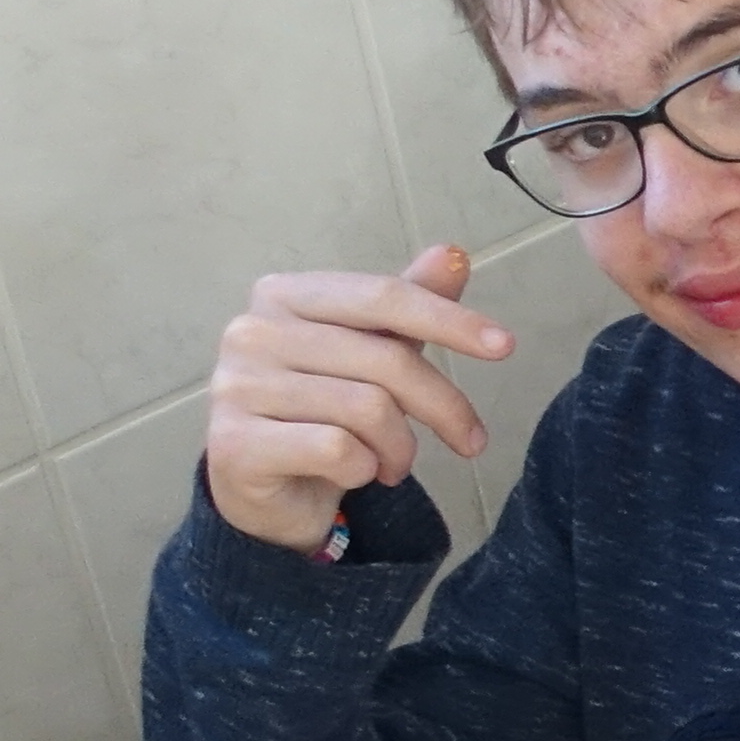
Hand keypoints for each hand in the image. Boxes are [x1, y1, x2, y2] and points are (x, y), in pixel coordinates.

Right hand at [202, 245, 511, 552]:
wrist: (262, 486)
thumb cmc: (320, 409)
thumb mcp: (371, 351)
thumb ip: (408, 303)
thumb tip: (454, 254)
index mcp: (284, 295)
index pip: (383, 296)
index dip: (450, 320)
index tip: (505, 346)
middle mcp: (252, 332)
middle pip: (385, 360)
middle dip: (443, 407)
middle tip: (469, 441)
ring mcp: (237, 387)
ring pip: (368, 409)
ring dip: (401, 448)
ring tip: (393, 462)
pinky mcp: (235, 444)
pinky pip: (337, 450)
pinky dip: (364, 469)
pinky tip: (356, 474)